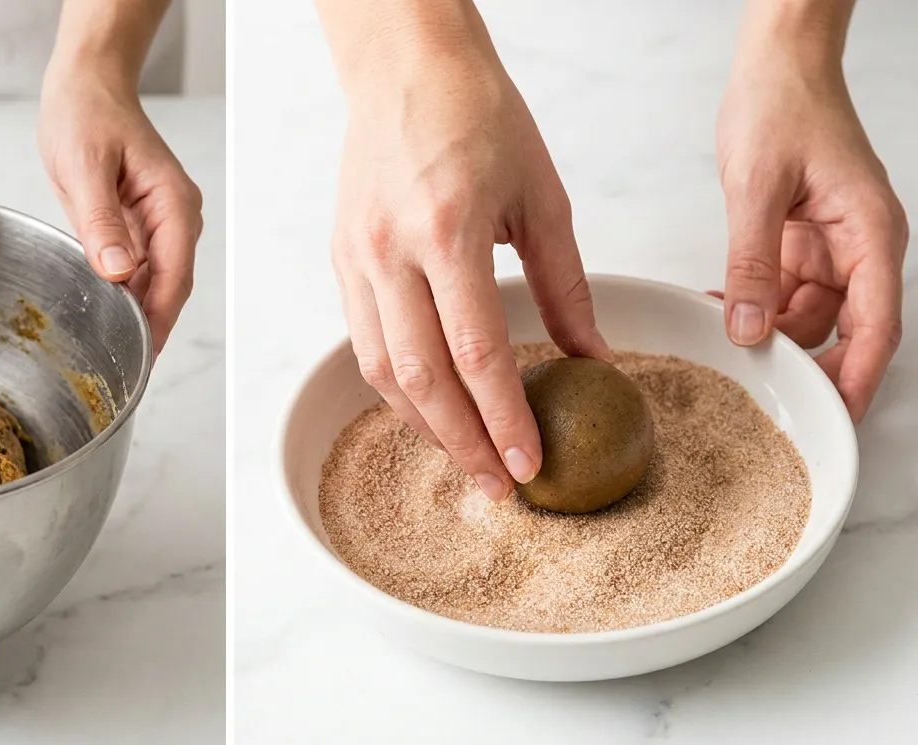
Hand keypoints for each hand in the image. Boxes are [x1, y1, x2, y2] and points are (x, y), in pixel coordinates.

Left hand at [38, 73, 201, 355]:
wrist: (87, 84)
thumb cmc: (86, 115)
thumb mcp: (85, 167)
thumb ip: (101, 222)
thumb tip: (119, 273)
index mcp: (173, 204)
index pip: (174, 277)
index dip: (160, 321)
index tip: (142, 357)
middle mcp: (176, 217)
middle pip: (170, 286)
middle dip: (150, 326)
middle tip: (122, 369)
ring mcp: (161, 222)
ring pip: (156, 282)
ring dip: (137, 313)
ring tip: (111, 351)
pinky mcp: (142, 225)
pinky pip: (139, 269)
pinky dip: (125, 293)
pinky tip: (104, 313)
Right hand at [329, 54, 608, 501]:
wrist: (406, 69)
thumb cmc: (478, 117)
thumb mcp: (543, 197)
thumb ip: (567, 285)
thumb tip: (592, 357)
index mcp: (447, 231)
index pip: (476, 352)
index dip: (504, 419)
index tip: (530, 465)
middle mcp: (390, 252)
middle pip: (420, 378)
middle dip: (462, 443)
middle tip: (499, 486)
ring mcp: (356, 258)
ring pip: (381, 370)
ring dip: (424, 425)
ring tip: (466, 456)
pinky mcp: (341, 260)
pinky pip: (364, 341)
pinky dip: (397, 386)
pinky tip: (429, 406)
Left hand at [715, 13, 906, 421]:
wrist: (777, 66)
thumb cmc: (782, 108)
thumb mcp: (757, 190)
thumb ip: (752, 263)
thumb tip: (749, 330)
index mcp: (870, 234)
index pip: (877, 326)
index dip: (856, 376)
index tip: (834, 415)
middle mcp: (860, 247)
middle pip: (842, 328)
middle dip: (800, 357)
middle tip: (754, 389)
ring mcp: (832, 246)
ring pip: (808, 315)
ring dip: (768, 331)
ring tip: (720, 333)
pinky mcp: (803, 242)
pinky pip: (785, 291)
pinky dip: (755, 304)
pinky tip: (720, 307)